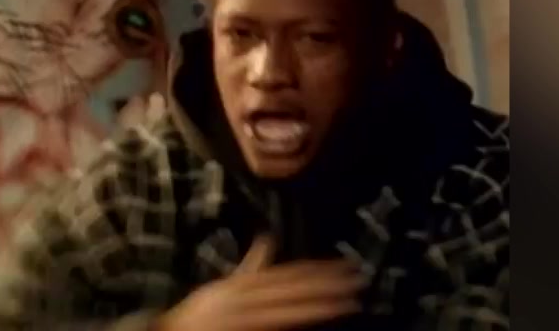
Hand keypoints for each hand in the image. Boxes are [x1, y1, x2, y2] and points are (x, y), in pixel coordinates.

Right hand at [155, 236, 364, 330]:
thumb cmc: (200, 315)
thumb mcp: (225, 286)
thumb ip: (250, 265)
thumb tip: (268, 237)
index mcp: (238, 284)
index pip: (285, 276)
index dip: (315, 270)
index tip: (344, 266)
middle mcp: (241, 298)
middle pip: (291, 290)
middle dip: (325, 285)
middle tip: (358, 279)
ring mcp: (242, 319)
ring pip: (288, 311)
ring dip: (319, 306)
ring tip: (350, 301)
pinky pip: (277, 326)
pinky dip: (300, 323)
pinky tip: (321, 319)